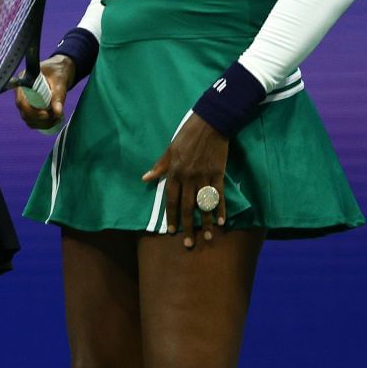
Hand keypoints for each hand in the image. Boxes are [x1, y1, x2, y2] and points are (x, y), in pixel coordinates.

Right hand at [15, 55, 73, 130]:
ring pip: (28, 118)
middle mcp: (21, 91)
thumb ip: (58, 96)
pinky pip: (32, 119)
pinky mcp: (31, 105)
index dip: (31, 112)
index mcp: (23, 81)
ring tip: (56, 119)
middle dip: (39, 119)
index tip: (46, 114)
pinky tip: (53, 121)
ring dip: (41, 123)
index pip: (21, 101)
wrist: (60, 69)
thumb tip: (58, 113)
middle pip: (24, 112)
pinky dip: (42, 124)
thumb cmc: (59, 71)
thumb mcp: (59, 82)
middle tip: (55, 118)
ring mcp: (25, 100)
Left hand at [141, 113, 229, 249]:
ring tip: (207, 237)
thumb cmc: (187, 136)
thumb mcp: (169, 149)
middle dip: (188, 226)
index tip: (172, 231)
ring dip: (206, 222)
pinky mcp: (218, 174)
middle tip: (188, 243)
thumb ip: (159, 166)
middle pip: (187, 206)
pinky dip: (220, 208)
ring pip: (203, 204)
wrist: (210, 123)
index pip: (171, 199)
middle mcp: (188, 177)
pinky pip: (219, 195)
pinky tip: (221, 221)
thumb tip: (145, 178)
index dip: (172, 216)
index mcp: (174, 172)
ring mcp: (204, 176)